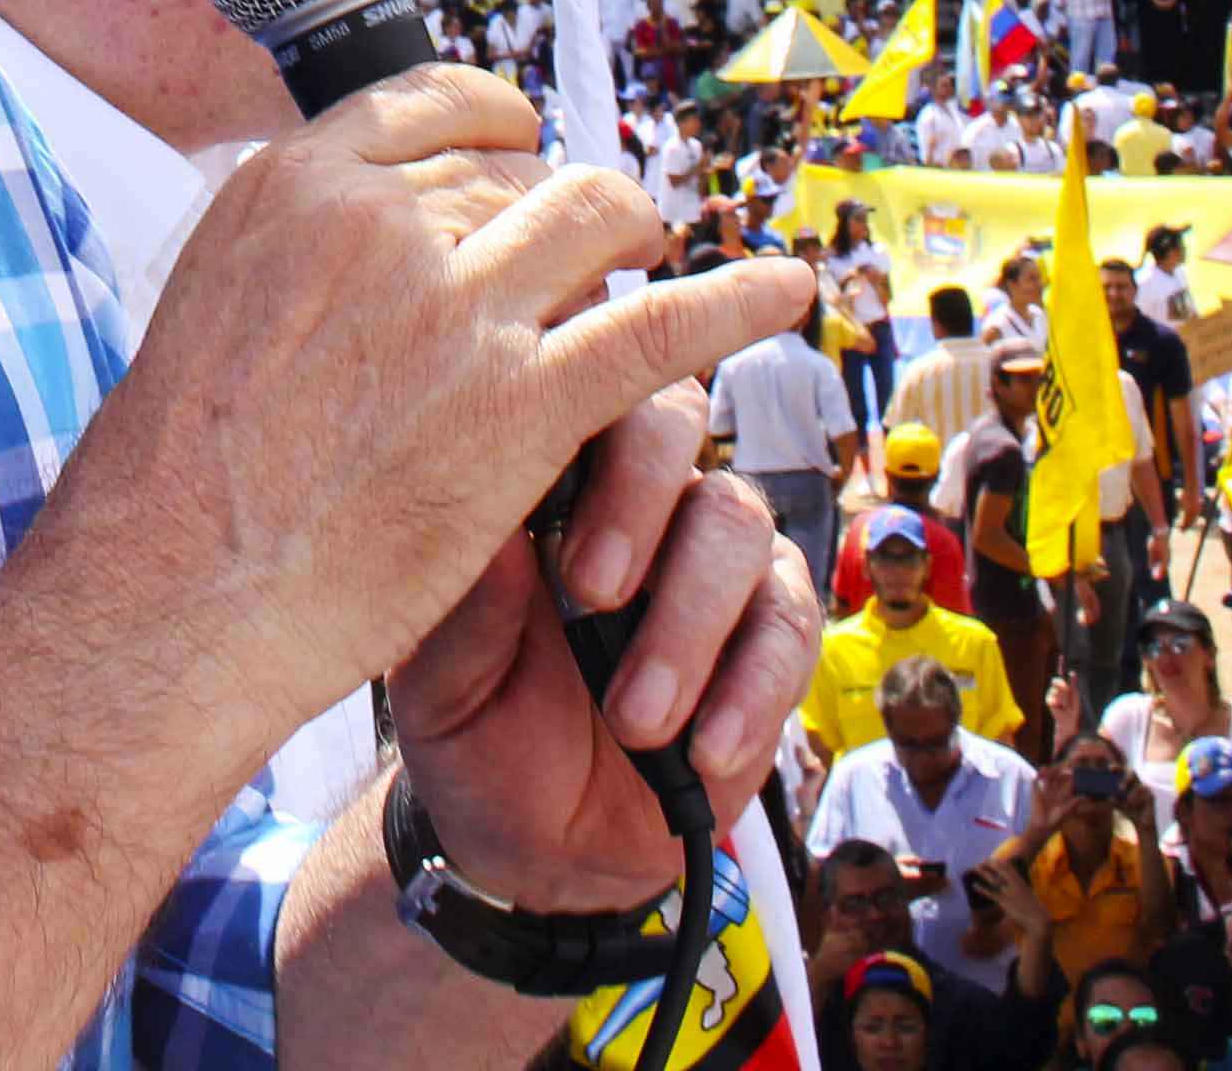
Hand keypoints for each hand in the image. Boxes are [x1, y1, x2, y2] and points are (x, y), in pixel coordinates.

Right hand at [57, 68, 790, 737]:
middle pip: (520, 173)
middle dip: (555, 216)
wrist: (173, 594)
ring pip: (598, 219)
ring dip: (632, 242)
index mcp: (294, 184)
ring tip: (654, 270)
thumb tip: (358, 237)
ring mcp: (456, 308)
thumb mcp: (210, 302)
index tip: (519, 157)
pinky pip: (658, 327)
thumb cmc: (172, 482)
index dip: (494, 134)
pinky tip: (786, 291)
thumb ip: (297, 252)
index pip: (433, 106)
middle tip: (573, 268)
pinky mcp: (520, 405)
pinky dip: (734, 301)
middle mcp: (378, 220)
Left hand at [382, 284, 826, 916]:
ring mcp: (711, 557)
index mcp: (543, 473)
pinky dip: (751, 690)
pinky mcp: (770, 632)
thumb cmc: (473, 729)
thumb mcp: (441, 683)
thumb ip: (468, 608)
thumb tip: (496, 529)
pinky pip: (790, 627)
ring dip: (688, 621)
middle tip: (592, 594)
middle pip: (673, 420)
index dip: (578, 423)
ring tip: (634, 718)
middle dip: (639, 502)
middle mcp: (636, 492)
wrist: (533, 844)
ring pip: (737, 521)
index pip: (575, 387)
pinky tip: (703, 749)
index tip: (546, 531)